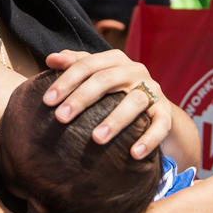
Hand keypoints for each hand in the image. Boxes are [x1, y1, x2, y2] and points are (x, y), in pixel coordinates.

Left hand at [43, 49, 171, 158]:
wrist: (154, 110)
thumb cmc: (115, 92)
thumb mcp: (97, 76)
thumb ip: (75, 64)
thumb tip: (50, 58)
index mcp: (116, 60)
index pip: (88, 64)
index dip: (66, 81)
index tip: (46, 101)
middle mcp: (136, 71)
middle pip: (106, 80)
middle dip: (81, 99)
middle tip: (61, 118)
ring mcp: (153, 91)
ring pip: (134, 102)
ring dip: (114, 120)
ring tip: (96, 139)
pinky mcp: (166, 112)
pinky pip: (160, 125)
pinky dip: (149, 139)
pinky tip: (133, 154)